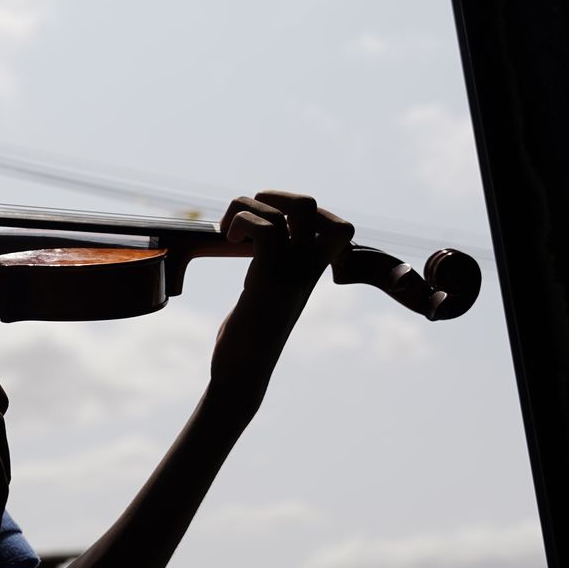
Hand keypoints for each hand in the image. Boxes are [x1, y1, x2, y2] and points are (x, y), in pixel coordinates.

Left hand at [208, 191, 354, 417]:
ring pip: (284, 210)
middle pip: (310, 203)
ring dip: (245, 207)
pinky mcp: (268, 281)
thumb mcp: (269, 291)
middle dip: (273, 195)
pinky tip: (227, 239)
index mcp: (311, 271)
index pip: (340, 227)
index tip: (277, 223)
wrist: (243, 373)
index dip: (310, 210)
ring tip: (229, 230)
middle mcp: (307, 269)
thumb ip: (275, 264)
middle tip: (249, 218)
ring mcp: (291, 273)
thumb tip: (261, 235)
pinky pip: (265, 230)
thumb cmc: (250, 335)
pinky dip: (241, 222)